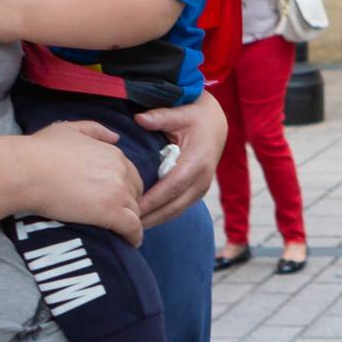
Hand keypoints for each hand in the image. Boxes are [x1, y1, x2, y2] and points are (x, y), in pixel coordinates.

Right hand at [20, 120, 143, 244]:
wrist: (25, 171)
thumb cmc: (39, 150)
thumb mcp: (68, 129)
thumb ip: (95, 130)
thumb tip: (115, 137)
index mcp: (113, 153)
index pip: (130, 174)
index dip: (123, 187)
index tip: (114, 197)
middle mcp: (120, 171)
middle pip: (136, 192)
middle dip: (128, 203)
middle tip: (115, 215)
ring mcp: (117, 192)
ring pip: (135, 210)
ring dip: (129, 220)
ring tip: (120, 231)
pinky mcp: (111, 212)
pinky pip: (133, 227)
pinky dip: (134, 236)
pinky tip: (130, 242)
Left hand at [134, 92, 228, 224]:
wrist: (216, 126)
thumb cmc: (196, 118)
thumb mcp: (181, 114)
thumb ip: (160, 117)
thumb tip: (139, 119)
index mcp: (198, 162)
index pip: (172, 186)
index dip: (153, 200)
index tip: (132, 208)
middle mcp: (202, 179)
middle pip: (174, 206)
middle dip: (151, 217)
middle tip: (126, 225)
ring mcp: (201, 188)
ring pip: (176, 211)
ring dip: (155, 220)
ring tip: (131, 227)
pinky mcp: (197, 192)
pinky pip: (178, 208)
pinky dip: (161, 215)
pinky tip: (144, 219)